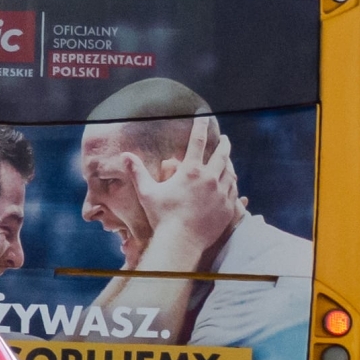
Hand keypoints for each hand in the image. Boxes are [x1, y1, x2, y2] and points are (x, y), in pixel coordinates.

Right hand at [123, 119, 244, 267]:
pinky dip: (232, 183)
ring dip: (229, 163)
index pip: (198, 141)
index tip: (204, 116)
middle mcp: (210, 178)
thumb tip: (125, 156)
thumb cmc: (161, 218)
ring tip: (227, 160)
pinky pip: (234, 190)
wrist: (181, 242)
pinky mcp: (228, 207)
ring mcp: (221, 193)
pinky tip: (230, 182)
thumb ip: (138, 172)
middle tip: (224, 139)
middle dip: (223, 144)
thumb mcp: (147, 193)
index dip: (201, 126)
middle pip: (222, 153)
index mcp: (191, 171)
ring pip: (230, 172)